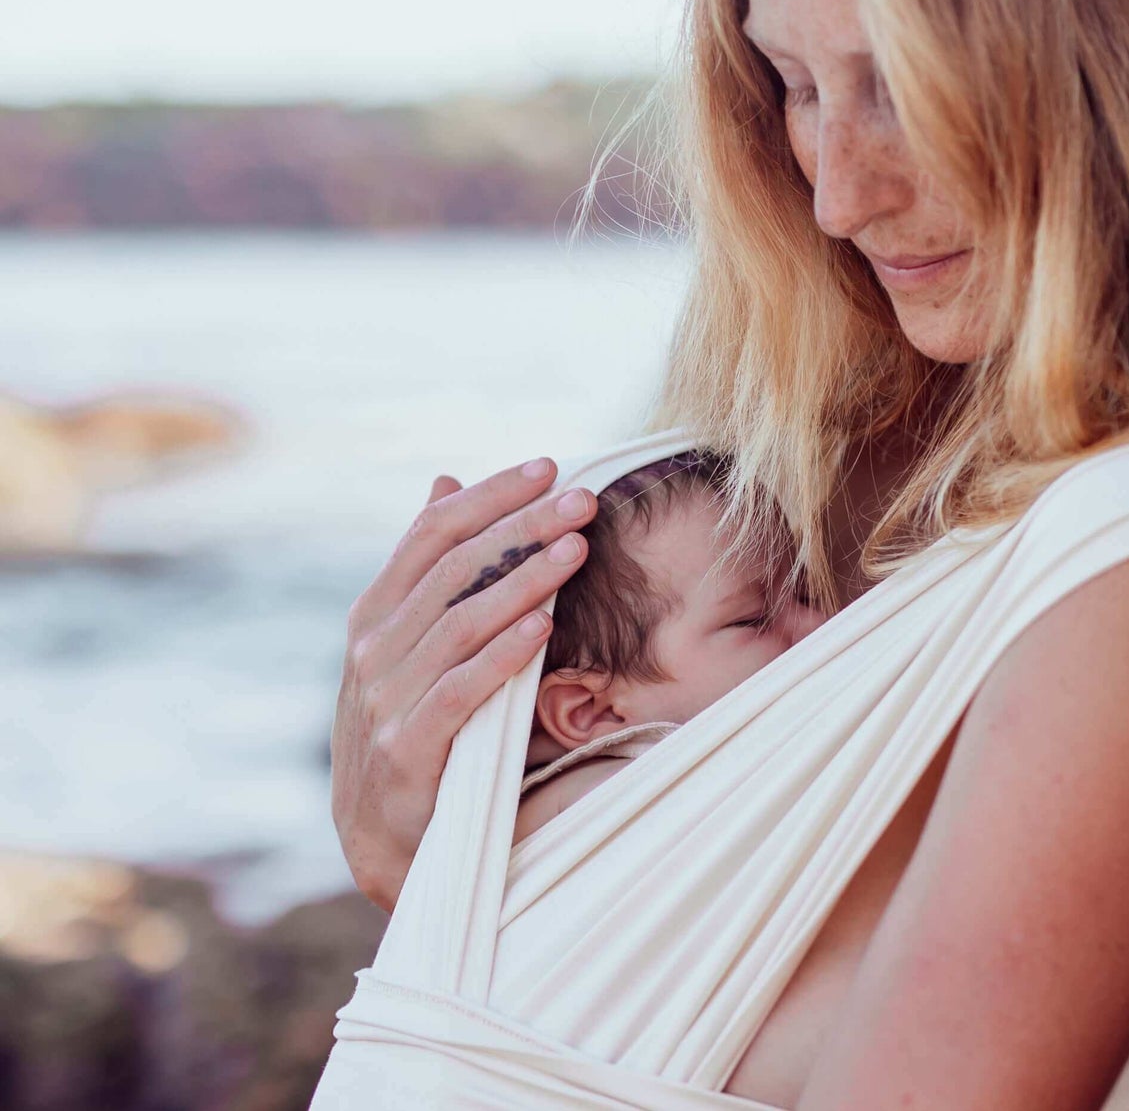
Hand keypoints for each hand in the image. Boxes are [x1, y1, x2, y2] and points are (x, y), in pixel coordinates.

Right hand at [332, 458, 597, 909]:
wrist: (381, 834)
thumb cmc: (411, 723)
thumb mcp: (410, 640)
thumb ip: (429, 569)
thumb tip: (444, 480)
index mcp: (375, 614)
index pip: (431, 532)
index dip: (490, 496)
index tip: (549, 467)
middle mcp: (373, 649)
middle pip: (453, 568)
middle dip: (522, 527)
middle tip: (582, 499)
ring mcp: (385, 699)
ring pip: (460, 622)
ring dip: (524, 581)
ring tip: (576, 549)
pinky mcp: (409, 748)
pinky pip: (460, 691)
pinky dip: (502, 656)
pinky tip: (544, 626)